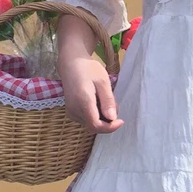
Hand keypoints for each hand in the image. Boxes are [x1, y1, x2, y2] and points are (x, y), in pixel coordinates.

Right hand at [57, 15, 122, 134]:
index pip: (96, 125)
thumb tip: (112, 118)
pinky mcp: (71, 112)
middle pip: (94, 126)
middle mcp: (74, 109)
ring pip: (91, 124)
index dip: (110, 127)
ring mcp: (71, 112)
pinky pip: (86, 120)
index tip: (121, 121)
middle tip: (113, 104)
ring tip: (104, 99)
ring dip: (102, 118)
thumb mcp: (103, 82)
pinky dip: (95, 115)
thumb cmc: (89, 70)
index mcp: (83, 101)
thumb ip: (107, 100)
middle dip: (108, 121)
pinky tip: (97, 102)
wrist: (71, 64)